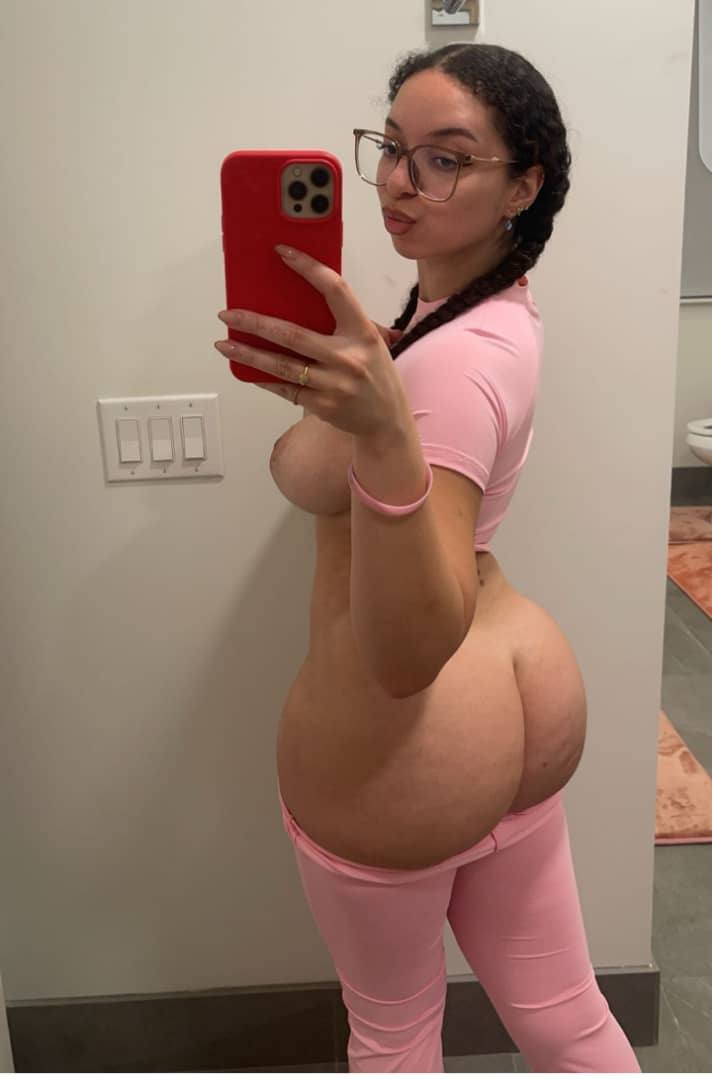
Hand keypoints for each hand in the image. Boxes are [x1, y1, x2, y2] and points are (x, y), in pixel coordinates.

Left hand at [215, 245, 408, 438]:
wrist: (387, 420)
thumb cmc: (376, 375)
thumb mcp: (370, 343)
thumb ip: (344, 324)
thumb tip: (301, 300)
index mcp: (361, 332)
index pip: (335, 290)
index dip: (308, 268)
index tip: (282, 253)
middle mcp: (347, 357)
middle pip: (292, 334)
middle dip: (255, 323)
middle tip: (229, 314)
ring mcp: (333, 384)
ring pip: (281, 366)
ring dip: (248, 355)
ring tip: (224, 345)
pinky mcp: (321, 405)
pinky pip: (285, 388)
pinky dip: (264, 379)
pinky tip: (246, 371)